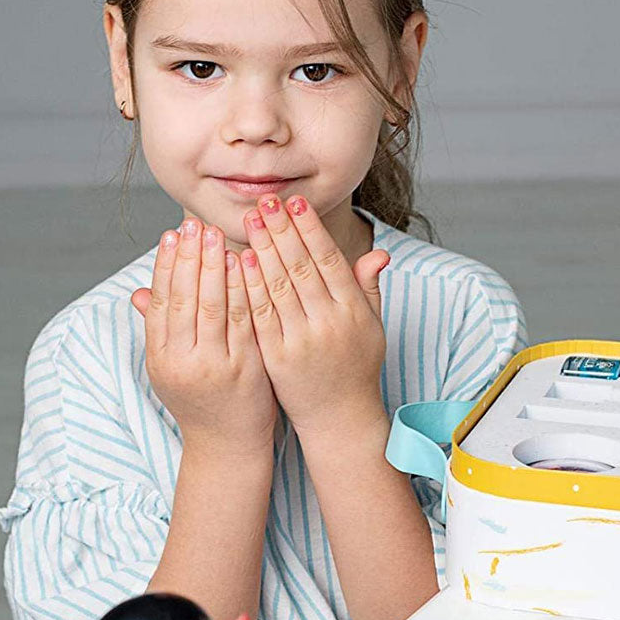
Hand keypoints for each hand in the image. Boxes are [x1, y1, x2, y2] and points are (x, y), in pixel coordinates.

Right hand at [131, 218, 277, 452]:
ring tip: (217, 236)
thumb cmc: (200, 400)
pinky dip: (243, 290)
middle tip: (194, 225)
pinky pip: (244, 321)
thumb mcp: (170, 368)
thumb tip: (136, 292)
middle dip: (189, 258)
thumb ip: (159, 328)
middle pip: (184, 299)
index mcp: (161, 359)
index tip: (170, 234)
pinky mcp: (246, 368)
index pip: (161, 302)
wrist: (227, 445)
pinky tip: (245, 265)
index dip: (165, 265)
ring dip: (214, 267)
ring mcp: (215, 365)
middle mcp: (183, 362)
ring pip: (212, 307)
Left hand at [239, 194, 389, 438]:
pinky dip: (250, 287)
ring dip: (263, 249)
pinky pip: (261, 314)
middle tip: (266, 202)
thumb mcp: (372, 326)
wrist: (340, 417)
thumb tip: (380, 253)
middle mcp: (330, 323)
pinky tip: (240, 262)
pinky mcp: (278, 357)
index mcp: (353, 311)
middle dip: (282, 230)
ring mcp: (303, 340)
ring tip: (250, 221)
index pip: (329, 259)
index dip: (310, 229)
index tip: (295, 202)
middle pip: (301, 266)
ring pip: (279, 286)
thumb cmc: (356, 367)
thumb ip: (370, 288)